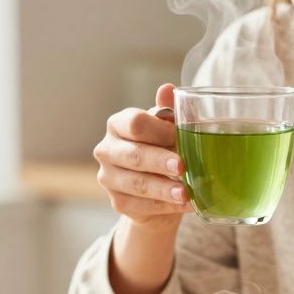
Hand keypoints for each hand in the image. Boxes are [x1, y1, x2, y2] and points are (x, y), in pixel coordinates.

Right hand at [93, 83, 191, 231]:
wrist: (158, 188)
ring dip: (164, 189)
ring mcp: (108, 178)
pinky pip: (142, 205)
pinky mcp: (118, 203)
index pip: (134, 123)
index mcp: (118, 124)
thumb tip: (167, 88)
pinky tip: (185, 204)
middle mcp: (107, 150)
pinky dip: (166, 206)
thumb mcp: (168, 128)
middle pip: (134, 155)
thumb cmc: (163, 149)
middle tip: (182, 167)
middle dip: (160, 161)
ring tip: (187, 193)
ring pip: (138, 184)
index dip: (158, 130)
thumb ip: (168, 111)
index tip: (177, 137)